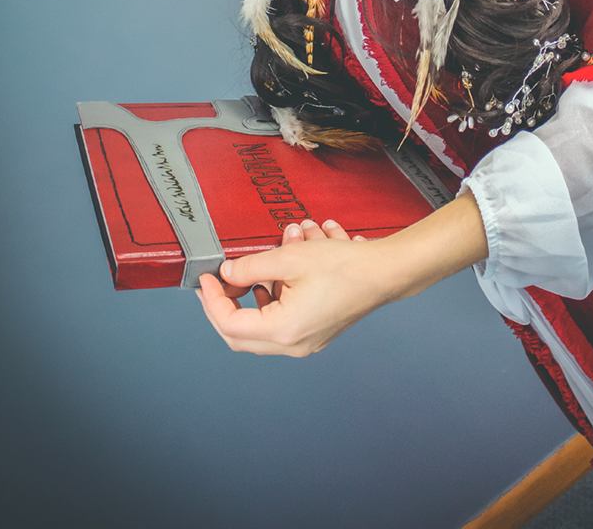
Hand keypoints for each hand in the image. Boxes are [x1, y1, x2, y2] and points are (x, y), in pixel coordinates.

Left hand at [196, 192, 487, 357]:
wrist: (386, 272)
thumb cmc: (345, 267)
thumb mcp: (290, 258)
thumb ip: (252, 267)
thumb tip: (228, 273)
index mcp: (283, 331)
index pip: (229, 324)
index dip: (213, 300)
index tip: (207, 277)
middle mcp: (292, 344)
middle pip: (242, 332)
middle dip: (231, 300)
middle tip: (222, 277)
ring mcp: (306, 340)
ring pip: (267, 317)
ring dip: (265, 283)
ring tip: (281, 248)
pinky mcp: (317, 329)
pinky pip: (286, 313)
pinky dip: (282, 288)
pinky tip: (296, 257)